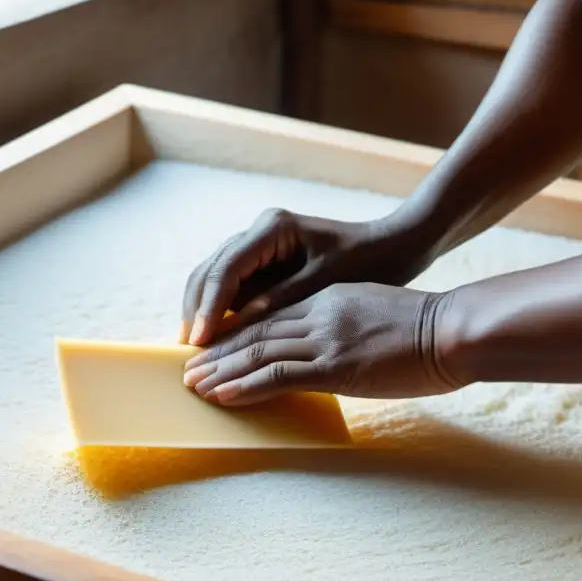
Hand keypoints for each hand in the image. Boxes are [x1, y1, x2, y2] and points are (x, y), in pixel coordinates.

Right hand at [180, 209, 427, 346]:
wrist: (394, 245)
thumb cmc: (367, 261)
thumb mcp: (325, 283)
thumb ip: (280, 300)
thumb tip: (237, 325)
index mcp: (273, 229)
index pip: (226, 269)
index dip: (209, 307)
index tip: (199, 340)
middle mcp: (259, 232)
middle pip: (210, 271)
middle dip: (195, 310)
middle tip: (187, 351)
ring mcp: (259, 245)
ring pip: (215, 278)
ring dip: (202, 312)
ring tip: (194, 350)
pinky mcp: (265, 263)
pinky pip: (232, 287)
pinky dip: (221, 313)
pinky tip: (216, 340)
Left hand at [182, 282, 462, 405]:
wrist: (454, 330)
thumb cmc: (429, 330)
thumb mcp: (380, 317)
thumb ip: (350, 328)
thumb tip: (337, 353)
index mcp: (331, 299)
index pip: (273, 317)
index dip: (239, 334)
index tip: (216, 348)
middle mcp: (321, 313)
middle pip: (256, 332)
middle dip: (219, 352)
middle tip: (188, 369)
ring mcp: (326, 338)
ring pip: (259, 352)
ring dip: (221, 370)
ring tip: (194, 385)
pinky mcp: (335, 365)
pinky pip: (279, 374)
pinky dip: (246, 386)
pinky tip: (223, 395)